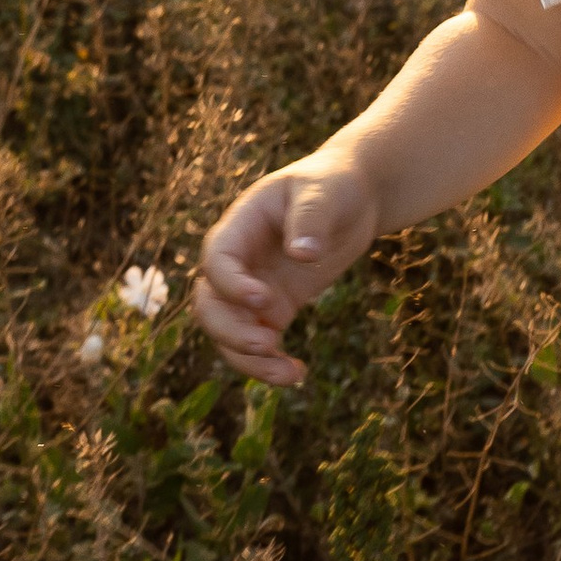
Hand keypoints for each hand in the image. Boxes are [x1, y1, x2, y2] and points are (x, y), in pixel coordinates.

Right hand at [194, 149, 379, 391]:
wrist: (351, 198)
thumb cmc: (333, 185)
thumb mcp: (325, 193)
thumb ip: (311, 218)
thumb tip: (303, 255)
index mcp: (240, 226)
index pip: (217, 259)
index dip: (231, 284)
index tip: (265, 300)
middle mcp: (238, 262)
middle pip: (209, 305)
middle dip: (231, 331)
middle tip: (269, 344)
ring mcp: (253, 288)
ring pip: (228, 332)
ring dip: (248, 359)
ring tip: (289, 374)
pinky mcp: (274, 308)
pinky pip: (258, 342)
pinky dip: (269, 363)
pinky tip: (297, 374)